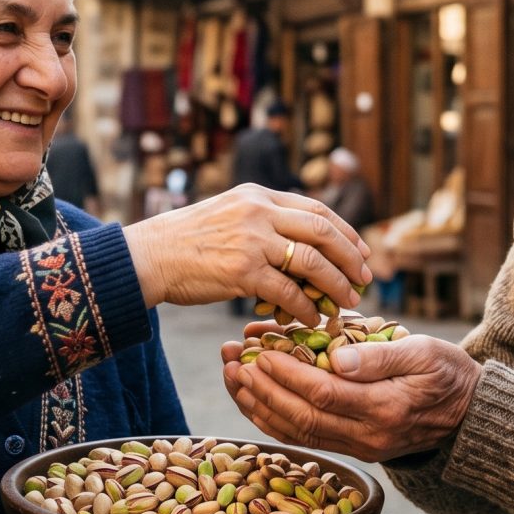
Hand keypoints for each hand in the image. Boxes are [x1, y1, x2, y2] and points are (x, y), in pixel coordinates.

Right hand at [122, 184, 371, 327]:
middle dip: (351, 257)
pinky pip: (288, 291)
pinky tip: (312, 318)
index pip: (316, 208)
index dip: (346, 231)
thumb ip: (261, 219)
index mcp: (258, 195)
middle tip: (365, 278)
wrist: (148, 256)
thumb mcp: (227, 213)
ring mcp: (251, 241)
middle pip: (323, 230)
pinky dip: (306, 307)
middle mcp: (258, 212)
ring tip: (347, 301)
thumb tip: (298, 240)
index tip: (362, 251)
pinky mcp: (242, 271)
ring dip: (335, 284)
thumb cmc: (186, 241)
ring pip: (312, 261)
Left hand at [219, 329, 481, 461]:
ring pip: (298, 433)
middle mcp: (368, 436)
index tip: (261, 352)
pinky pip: (306, 439)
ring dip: (260, 407)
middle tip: (234, 363)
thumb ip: (381, 355)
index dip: (287, 375)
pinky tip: (253, 401)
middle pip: (302, 418)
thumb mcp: (425, 352)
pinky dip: (274, 422)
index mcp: (385, 408)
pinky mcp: (354, 450)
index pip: (323, 394)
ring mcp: (360, 448)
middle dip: (262, 391)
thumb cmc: (448, 373)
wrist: (470, 415)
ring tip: (233, 378)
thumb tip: (337, 357)